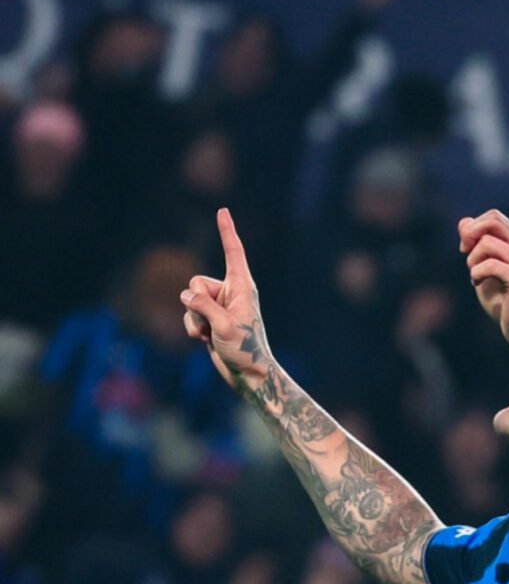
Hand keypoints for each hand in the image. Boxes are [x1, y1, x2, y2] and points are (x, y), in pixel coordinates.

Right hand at [180, 209, 271, 392]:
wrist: (248, 373)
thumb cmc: (245, 350)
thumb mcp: (224, 326)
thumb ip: (203, 307)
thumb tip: (185, 296)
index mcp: (242, 287)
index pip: (233, 252)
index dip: (226, 231)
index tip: (223, 210)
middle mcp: (230, 292)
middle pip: (195, 282)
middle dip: (195, 304)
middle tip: (214, 324)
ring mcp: (219, 305)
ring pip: (188, 300)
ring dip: (194, 320)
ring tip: (212, 335)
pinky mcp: (210, 318)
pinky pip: (188, 315)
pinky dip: (192, 328)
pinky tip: (207, 341)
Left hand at [459, 154, 508, 352]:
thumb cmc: (502, 297)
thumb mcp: (482, 266)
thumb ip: (474, 244)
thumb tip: (463, 222)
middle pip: (492, 217)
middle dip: (470, 233)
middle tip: (464, 252)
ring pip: (484, 242)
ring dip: (471, 260)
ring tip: (477, 275)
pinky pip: (486, 264)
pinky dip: (475, 274)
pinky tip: (481, 284)